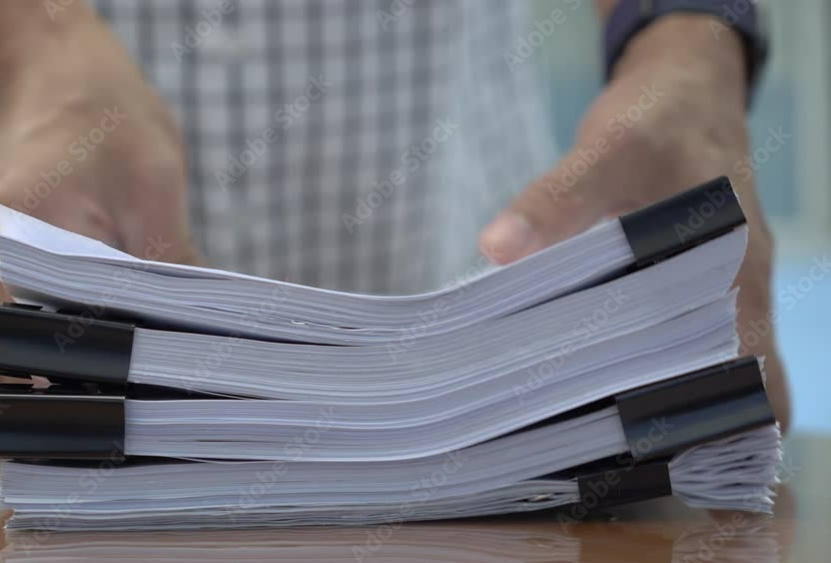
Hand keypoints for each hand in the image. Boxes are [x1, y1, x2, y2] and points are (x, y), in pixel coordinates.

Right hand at [0, 17, 199, 391]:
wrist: (58, 65)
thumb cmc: (108, 114)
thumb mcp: (156, 187)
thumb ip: (166, 268)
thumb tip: (190, 338)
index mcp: (19, 232)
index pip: (20, 346)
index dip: (60, 389)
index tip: (108, 407)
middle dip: (49, 386)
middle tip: (113, 401)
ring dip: (42, 360)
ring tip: (108, 373)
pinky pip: (3, 307)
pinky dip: (40, 329)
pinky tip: (93, 330)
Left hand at [478, 15, 788, 428]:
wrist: (686, 89)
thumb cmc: (661, 118)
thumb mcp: (610, 145)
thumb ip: (557, 197)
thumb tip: (497, 249)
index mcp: (736, 275)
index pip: (740, 378)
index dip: (699, 422)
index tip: (632, 446)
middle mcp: (736, 298)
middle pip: (714, 387)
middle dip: (660, 420)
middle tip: (580, 441)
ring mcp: (714, 296)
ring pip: (690, 371)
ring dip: (642, 397)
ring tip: (569, 422)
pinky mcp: (682, 290)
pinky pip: (666, 343)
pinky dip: (630, 365)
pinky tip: (572, 376)